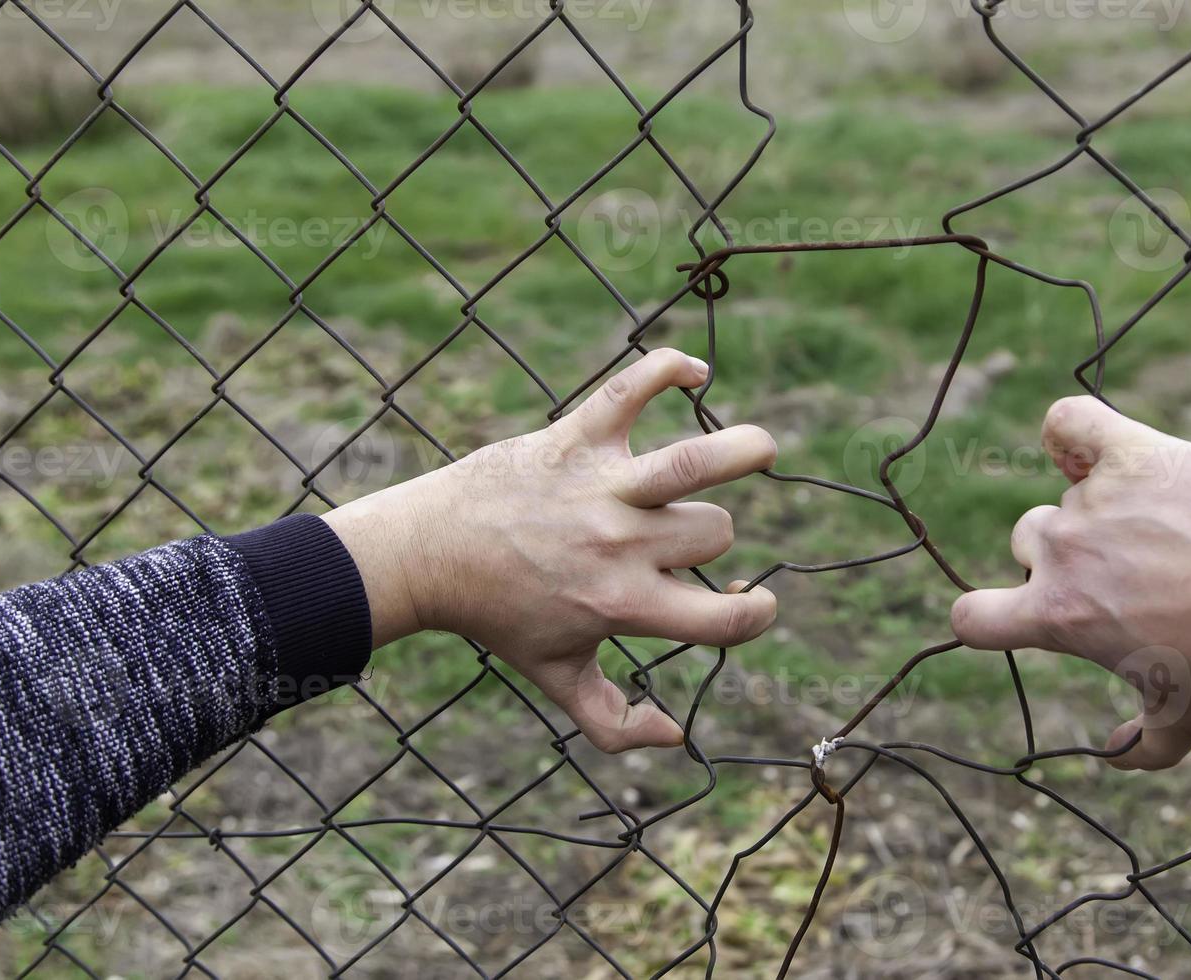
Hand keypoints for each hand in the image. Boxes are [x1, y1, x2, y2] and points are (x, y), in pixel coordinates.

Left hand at [324, 349, 778, 752]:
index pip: (725, 619)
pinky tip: (695, 374)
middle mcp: (620, 543)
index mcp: (623, 604)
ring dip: (746, 448)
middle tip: (684, 540)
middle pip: (716, 530)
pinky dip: (669, 369)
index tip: (754, 603)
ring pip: (699, 459)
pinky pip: (632, 388)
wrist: (426, 555)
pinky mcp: (577, 436)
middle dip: (718, 537)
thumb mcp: (555, 677)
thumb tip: (677, 735)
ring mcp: (601, 485)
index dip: (758, 615)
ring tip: (764, 450)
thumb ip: (614, 722)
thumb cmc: (497, 616)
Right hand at [950, 396, 1190, 769]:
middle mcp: (1065, 550)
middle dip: (1069, 556)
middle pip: (1028, 539)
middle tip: (1137, 575)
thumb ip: (1140, 745)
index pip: (970, 616)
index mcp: (1059, 615)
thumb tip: (1117, 756)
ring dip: (1095, 506)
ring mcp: (1099, 497)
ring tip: (1160, 526)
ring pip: (1066, 493)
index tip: (1020, 618)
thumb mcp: (1186, 720)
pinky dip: (1069, 434)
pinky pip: (1073, 422)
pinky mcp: (1141, 454)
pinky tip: (1093, 453)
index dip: (986, 619)